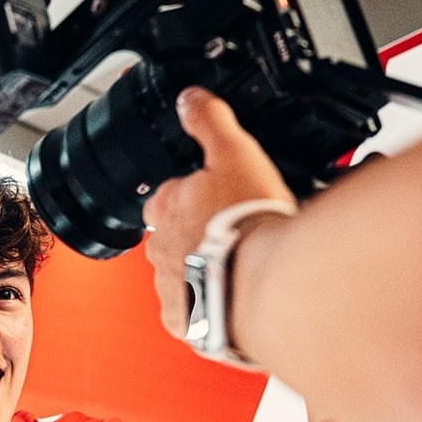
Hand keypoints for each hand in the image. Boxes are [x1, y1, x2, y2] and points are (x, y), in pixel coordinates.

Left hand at [143, 87, 295, 337]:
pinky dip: (212, 307)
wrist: (263, 288)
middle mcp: (158, 250)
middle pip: (175, 237)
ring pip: (184, 275)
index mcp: (166, 208)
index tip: (219, 198)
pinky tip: (237, 296)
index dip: (195, 194)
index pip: (169, 195)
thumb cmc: (249, 226)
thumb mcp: (235, 153)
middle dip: (201, 235)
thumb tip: (190, 98)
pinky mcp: (185, 323)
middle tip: (237, 233)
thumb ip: (211, 122)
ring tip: (243, 266)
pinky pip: (194, 313)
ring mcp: (170, 288)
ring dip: (207, 270)